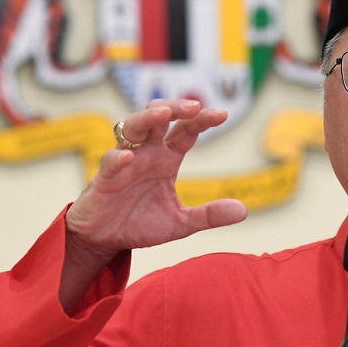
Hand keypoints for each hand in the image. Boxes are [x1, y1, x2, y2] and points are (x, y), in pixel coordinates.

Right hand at [60, 99, 246, 308]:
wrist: (105, 239)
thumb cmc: (140, 223)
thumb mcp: (180, 223)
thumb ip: (209, 215)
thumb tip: (242, 211)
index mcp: (167, 159)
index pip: (186, 131)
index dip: (202, 120)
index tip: (222, 114)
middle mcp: (147, 153)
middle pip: (159, 118)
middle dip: (175, 107)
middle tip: (194, 106)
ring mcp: (125, 162)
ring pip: (133, 128)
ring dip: (147, 119)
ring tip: (162, 114)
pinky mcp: (105, 178)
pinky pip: (110, 161)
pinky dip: (118, 157)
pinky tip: (128, 157)